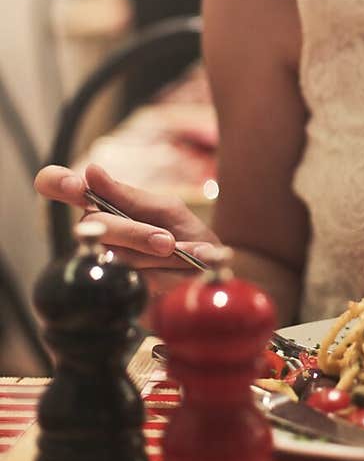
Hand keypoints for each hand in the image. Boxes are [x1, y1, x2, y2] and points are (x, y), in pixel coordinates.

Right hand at [34, 161, 222, 307]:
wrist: (209, 271)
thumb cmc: (184, 233)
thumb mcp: (165, 208)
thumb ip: (128, 196)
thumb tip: (91, 171)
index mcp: (103, 203)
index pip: (57, 185)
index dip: (56, 182)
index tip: (75, 186)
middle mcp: (95, 230)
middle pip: (96, 225)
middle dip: (135, 234)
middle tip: (167, 241)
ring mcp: (101, 259)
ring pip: (115, 254)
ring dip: (153, 256)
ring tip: (178, 254)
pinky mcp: (112, 288)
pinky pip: (127, 279)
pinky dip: (159, 274)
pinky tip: (173, 272)